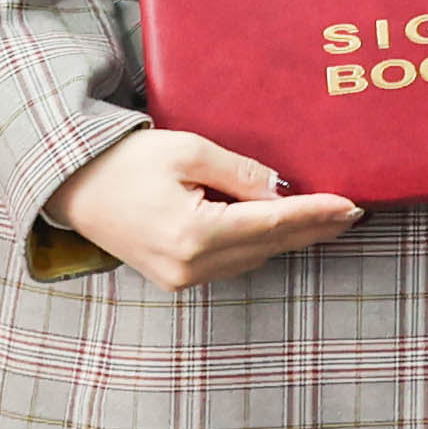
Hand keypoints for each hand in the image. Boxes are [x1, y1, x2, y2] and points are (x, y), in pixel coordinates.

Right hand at [48, 130, 361, 290]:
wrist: (75, 188)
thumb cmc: (126, 162)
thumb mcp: (187, 150)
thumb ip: (240, 172)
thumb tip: (282, 190)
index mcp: (194, 234)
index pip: (271, 223)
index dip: (315, 214)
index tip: (350, 205)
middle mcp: (190, 266)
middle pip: (268, 246)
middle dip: (313, 229)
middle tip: (353, 215)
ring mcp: (181, 278)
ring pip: (253, 258)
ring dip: (290, 240)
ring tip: (328, 221)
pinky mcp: (175, 277)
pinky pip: (232, 262)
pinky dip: (261, 246)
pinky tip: (282, 232)